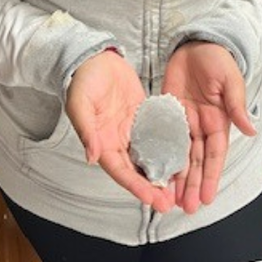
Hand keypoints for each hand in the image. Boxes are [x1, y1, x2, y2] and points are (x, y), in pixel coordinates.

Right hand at [66, 50, 174, 212]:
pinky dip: (167, 147)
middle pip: (137, 169)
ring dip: (161, 172)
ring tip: (178, 187)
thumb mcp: (80, 104)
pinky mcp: (143, 115)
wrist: (95, 58)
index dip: (136, 186)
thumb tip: (92, 157)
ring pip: (149, 156)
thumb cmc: (83, 80)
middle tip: (169, 203)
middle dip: (151, 187)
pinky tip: (181, 156)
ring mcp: (132, 129)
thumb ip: (86, 131)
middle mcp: (118, 140)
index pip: (120, 170)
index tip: (152, 199)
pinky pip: (157, 134)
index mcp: (102, 142)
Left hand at [162, 41, 255, 214]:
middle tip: (185, 207)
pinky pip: (163, 137)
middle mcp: (201, 126)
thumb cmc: (218, 59)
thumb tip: (250, 129)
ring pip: (180, 155)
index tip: (206, 198)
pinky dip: (160, 154)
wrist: (195, 42)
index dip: (210, 176)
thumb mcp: (230, 80)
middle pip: (196, 161)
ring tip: (169, 199)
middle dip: (192, 184)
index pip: (214, 155)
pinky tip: (154, 170)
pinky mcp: (168, 112)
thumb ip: (236, 105)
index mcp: (219, 121)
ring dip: (176, 177)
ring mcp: (184, 121)